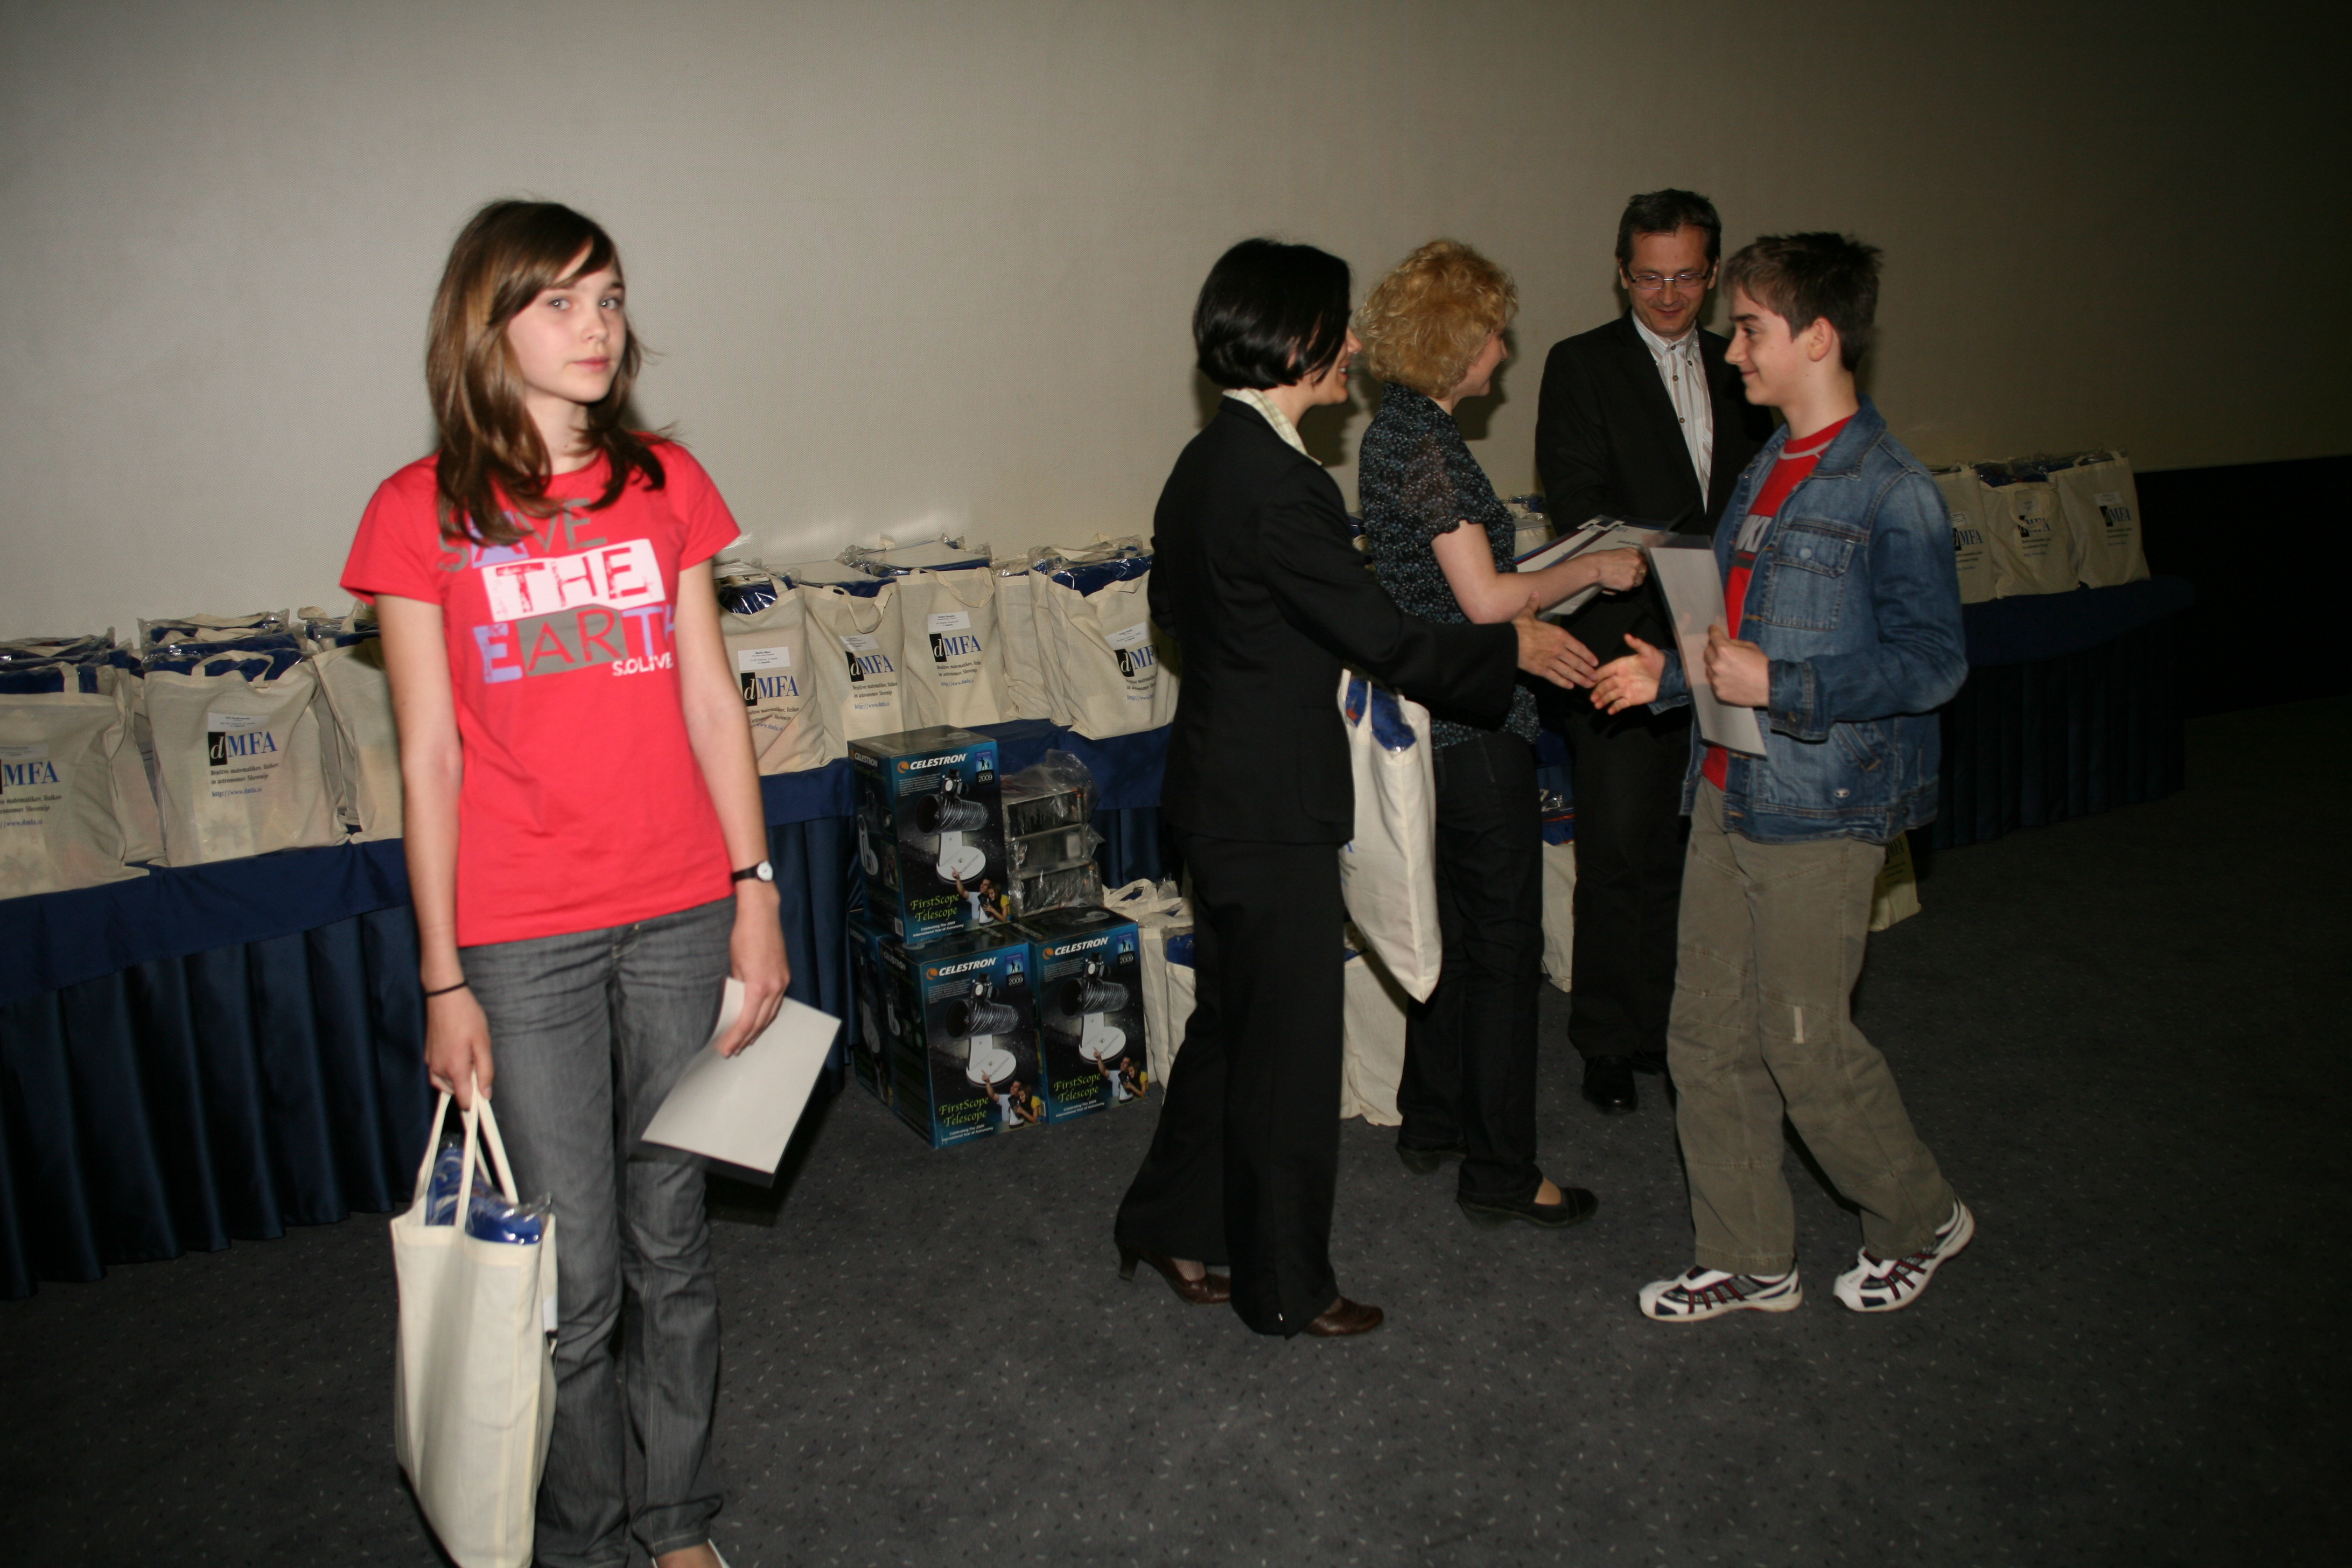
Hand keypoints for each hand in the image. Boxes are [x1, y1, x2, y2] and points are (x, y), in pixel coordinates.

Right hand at [425, 987, 494, 1107]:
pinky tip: (458, 1055)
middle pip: (456, 1092)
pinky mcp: (426, 1056)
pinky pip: (438, 1073)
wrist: (444, 996)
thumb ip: (486, 1071)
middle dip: (468, 1085)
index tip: (484, 1098)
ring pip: (446, 1083)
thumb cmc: (467, 1017)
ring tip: (468, 1056)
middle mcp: (438, 1070)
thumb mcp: (483, 1043)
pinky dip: (449, 1071)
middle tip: (477, 1062)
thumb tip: (486, 1094)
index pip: (464, 1100)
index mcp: (454, 1069)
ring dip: (458, 1078)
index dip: (476, 1103)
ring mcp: (430, 1063)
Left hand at [718, 883, 789, 1055]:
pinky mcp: (785, 976)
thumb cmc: (744, 936)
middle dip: (746, 1039)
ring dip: (758, 1030)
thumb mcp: (734, 965)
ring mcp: (782, 982)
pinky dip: (767, 1015)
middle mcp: (775, 988)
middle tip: (733, 1050)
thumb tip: (735, 1004)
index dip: (736, 1038)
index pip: (747, 1022)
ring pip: (771, 1015)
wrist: (762, 914)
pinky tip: (760, 1020)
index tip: (725, 1049)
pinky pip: (777, 1003)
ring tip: (747, 1041)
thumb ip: (737, 987)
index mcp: (759, 987)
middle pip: (761, 1023)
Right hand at [1512, 596, 1598, 687]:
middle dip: (1587, 670)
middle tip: (1595, 677)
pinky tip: (1570, 687)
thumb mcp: (1527, 613)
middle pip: (1576, 662)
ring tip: (1588, 685)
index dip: (1588, 656)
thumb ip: (1534, 604)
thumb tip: (1535, 593)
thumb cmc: (1519, 628)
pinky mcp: (1541, 670)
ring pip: (1569, 671)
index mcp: (1559, 635)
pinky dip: (1563, 683)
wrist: (1508, 642)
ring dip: (1580, 679)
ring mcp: (1550, 660)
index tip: (1595, 662)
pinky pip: (1555, 677)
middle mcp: (1558, 649)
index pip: (1578, 647)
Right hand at [1589, 634, 1665, 714]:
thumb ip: (1637, 644)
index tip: (1590, 680)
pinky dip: (1614, 708)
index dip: (1598, 675)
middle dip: (1598, 691)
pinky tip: (1609, 711)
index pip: (1606, 671)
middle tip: (1592, 698)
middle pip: (1605, 685)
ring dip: (1603, 700)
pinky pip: (1620, 704)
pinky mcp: (1631, 699)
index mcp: (1621, 666)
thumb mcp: (1648, 651)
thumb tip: (1627, 635)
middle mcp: (1620, 678)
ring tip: (1597, 705)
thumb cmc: (1658, 662)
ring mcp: (1625, 689)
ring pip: (1610, 695)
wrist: (1669, 677)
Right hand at [1592, 548, 1647, 592]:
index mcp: (1634, 552)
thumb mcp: (1618, 553)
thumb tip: (1630, 567)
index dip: (1640, 566)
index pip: (1644, 560)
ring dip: (1632, 583)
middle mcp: (1637, 562)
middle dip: (1638, 575)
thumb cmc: (1601, 559)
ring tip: (1620, 581)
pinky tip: (1614, 584)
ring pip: (1639, 582)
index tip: (1637, 569)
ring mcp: (1634, 573)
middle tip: (1628, 577)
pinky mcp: (1629, 584)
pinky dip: (1622, 588)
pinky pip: (1629, 588)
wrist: (1595, 566)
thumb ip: (1627, 558)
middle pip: (1644, 571)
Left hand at [1703, 622, 1769, 706]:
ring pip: (1708, 667)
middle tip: (1720, 649)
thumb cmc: (1762, 664)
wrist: (1769, 687)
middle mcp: (1716, 664)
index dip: (1713, 631)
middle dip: (1713, 648)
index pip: (1713, 636)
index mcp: (1724, 650)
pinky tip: (1728, 677)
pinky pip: (1713, 681)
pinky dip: (1718, 677)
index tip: (1713, 629)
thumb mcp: (1750, 646)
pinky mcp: (1718, 692)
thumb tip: (1726, 643)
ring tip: (1726, 666)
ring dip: (1714, 664)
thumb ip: (1734, 643)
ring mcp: (1716, 680)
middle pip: (1707, 652)